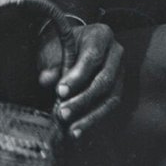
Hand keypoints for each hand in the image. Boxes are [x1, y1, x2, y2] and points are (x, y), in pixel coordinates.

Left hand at [37, 22, 123, 137]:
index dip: (77, 75)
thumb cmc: (62, 46)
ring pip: (110, 97)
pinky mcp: (118, 89)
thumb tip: (45, 79)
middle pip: (104, 79)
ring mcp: (120, 72)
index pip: (92, 56)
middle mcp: (116, 53)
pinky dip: (92, 119)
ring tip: (71, 128)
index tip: (60, 90)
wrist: (72, 46)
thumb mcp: (53, 49)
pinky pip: (108, 107)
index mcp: (101, 35)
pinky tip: (78, 130)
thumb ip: (51, 64)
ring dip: (89, 115)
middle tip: (63, 112)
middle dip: (82, 99)